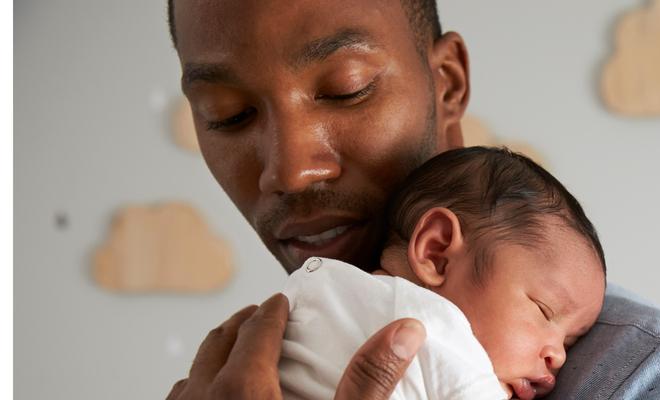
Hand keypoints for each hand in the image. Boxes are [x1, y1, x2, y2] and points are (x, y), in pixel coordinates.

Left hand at [166, 293, 425, 399]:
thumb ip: (370, 379)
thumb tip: (405, 329)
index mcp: (242, 390)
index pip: (258, 330)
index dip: (273, 311)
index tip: (281, 301)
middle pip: (218, 343)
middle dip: (242, 324)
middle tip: (260, 315)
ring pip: (192, 375)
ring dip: (215, 357)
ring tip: (237, 355)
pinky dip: (197, 390)